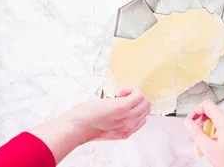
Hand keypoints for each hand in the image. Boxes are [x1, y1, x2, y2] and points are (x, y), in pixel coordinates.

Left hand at [30, 89, 149, 162]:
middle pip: (146, 109)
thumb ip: (116, 123)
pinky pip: (138, 95)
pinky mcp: (123, 107)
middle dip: (137, 100)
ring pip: (145, 102)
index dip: (135, 108)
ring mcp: (128, 117)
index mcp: (126, 132)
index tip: (125, 104)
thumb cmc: (85, 126)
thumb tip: (118, 112)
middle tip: (123, 98)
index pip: (143, 119)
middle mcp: (130, 126)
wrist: (77, 127)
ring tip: (121, 96)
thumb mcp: (106, 129)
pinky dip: (131, 90)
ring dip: (135, 95)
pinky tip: (119, 93)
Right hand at [184, 100, 223, 166]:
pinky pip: (221, 126)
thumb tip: (188, 122)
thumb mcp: (209, 148)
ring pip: (216, 120)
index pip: (207, 105)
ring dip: (207, 129)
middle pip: (211, 112)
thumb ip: (196, 133)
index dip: (196, 111)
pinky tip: (213, 144)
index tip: (190, 121)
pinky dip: (214, 132)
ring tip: (206, 143)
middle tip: (198, 136)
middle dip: (201, 123)